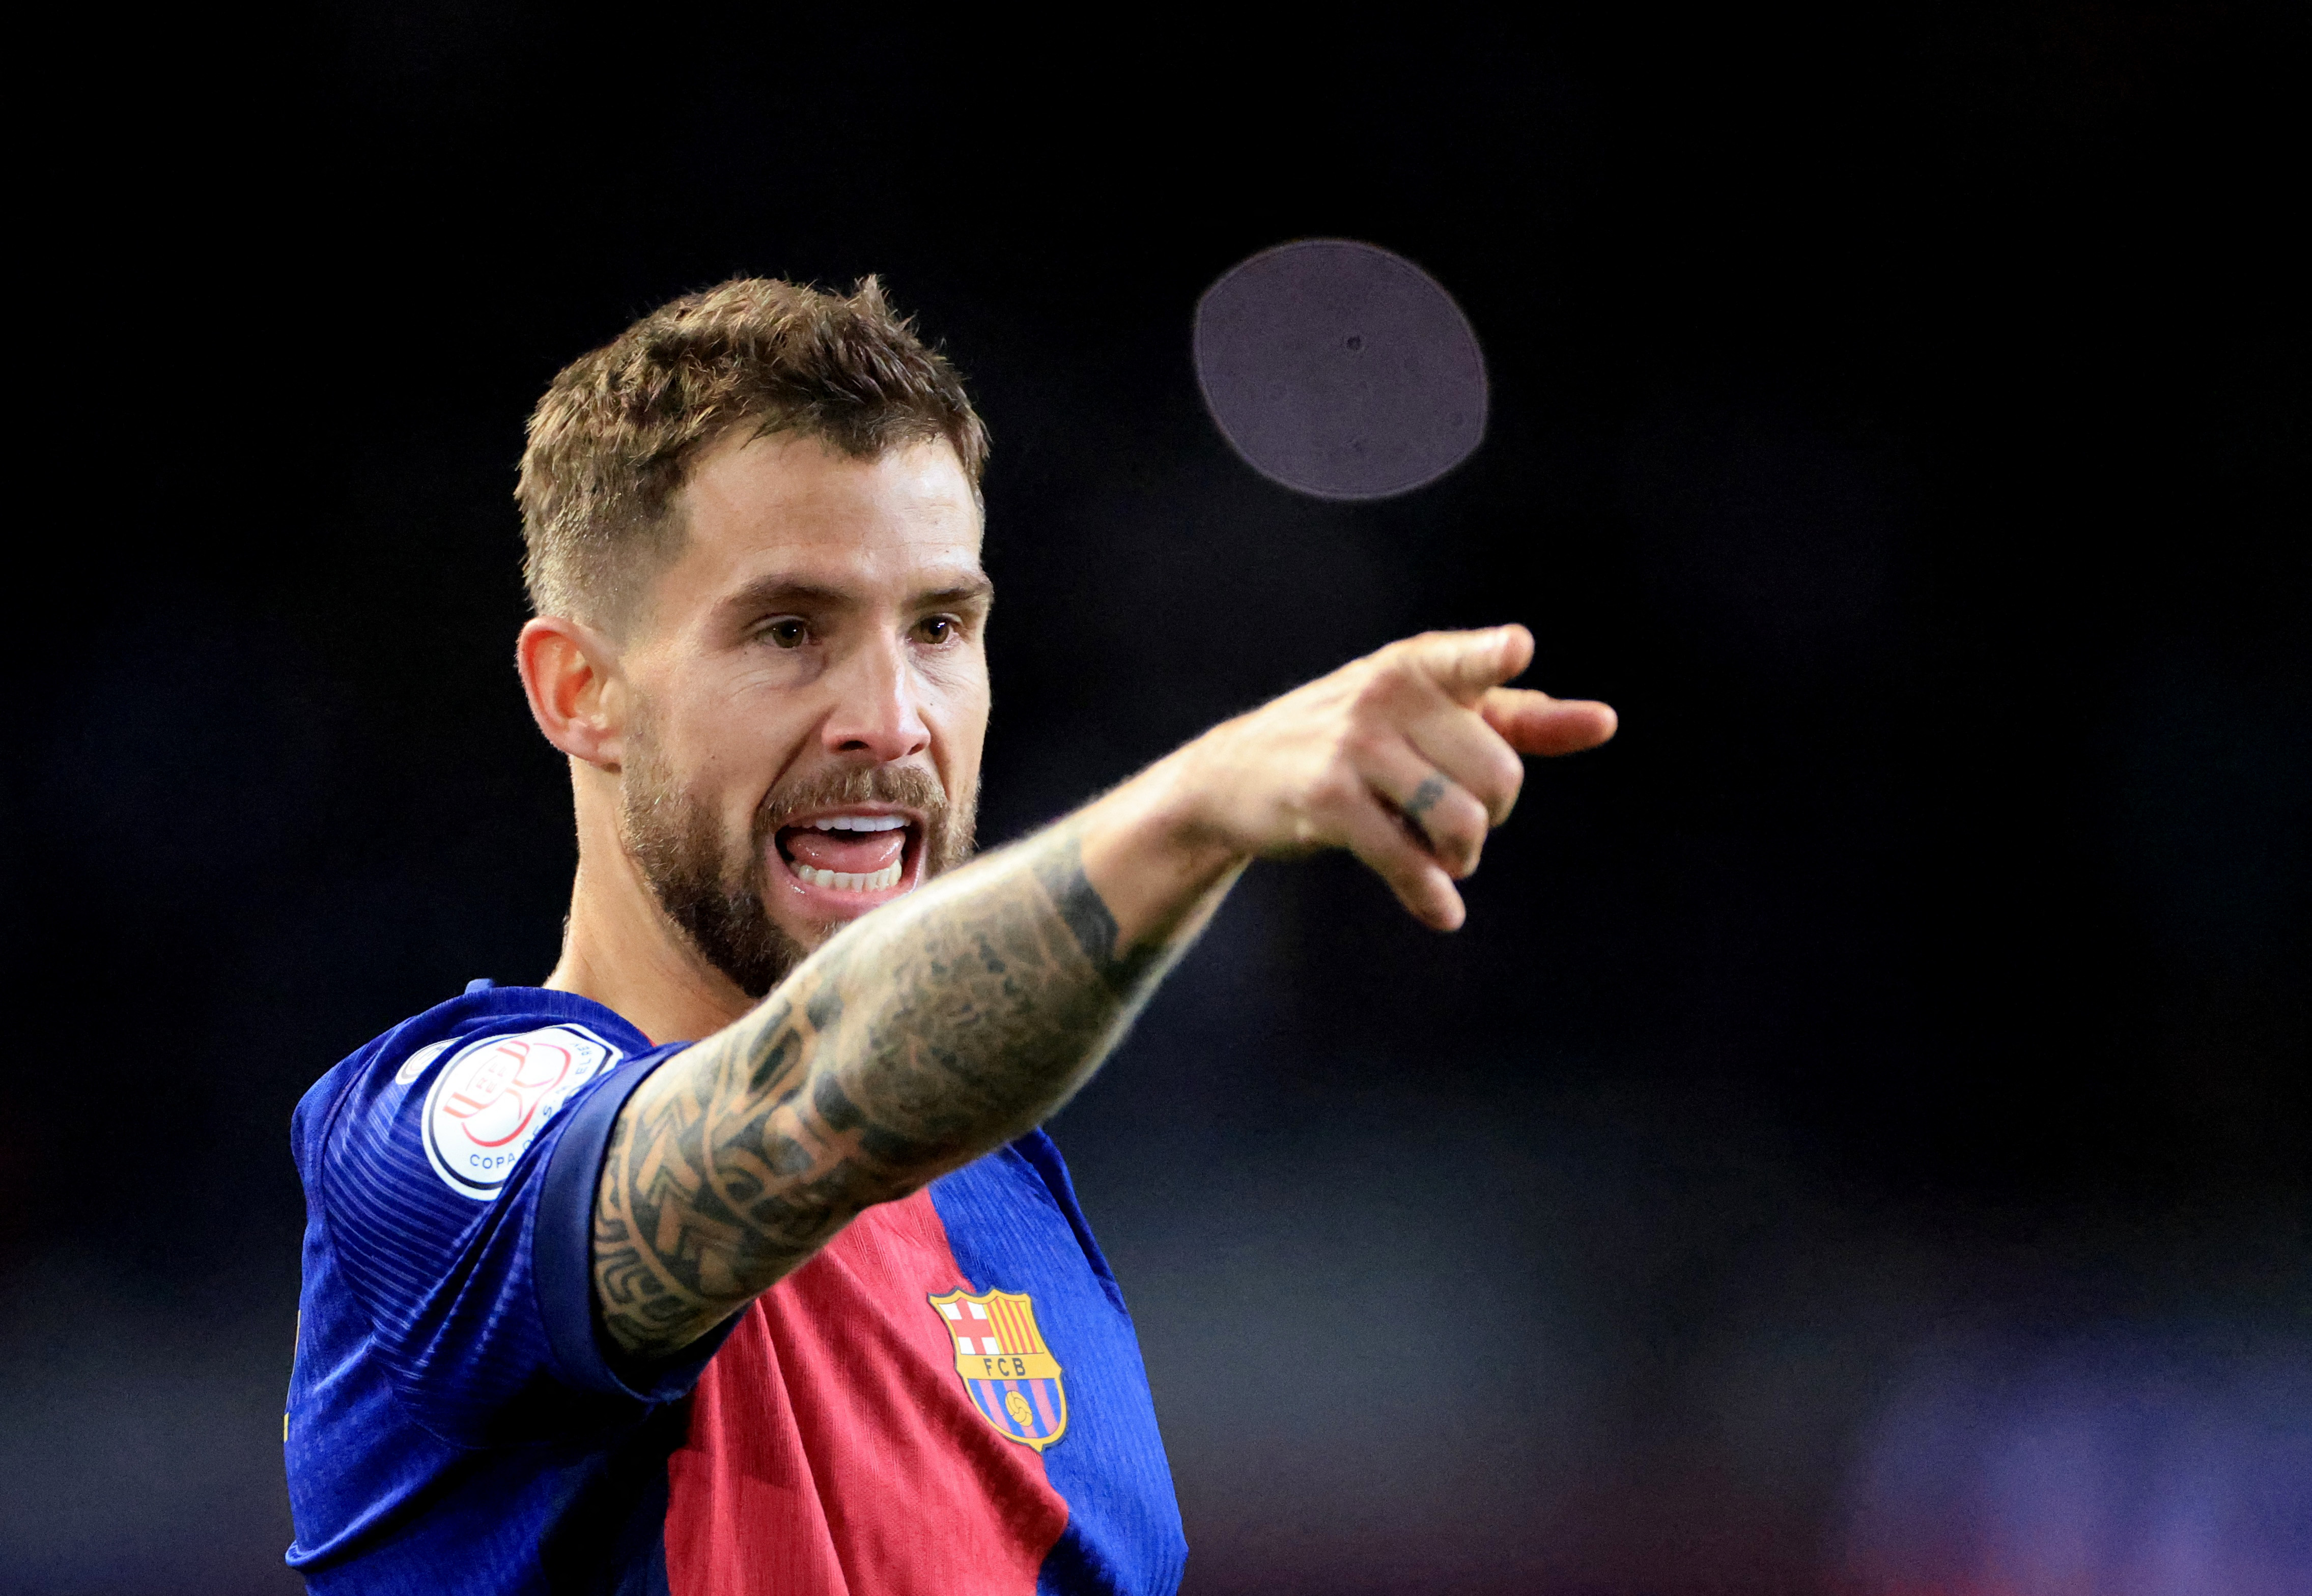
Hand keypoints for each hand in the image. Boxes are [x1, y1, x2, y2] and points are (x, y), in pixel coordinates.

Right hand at [1140, 625, 1615, 930]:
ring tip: (1438, 853)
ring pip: (1459, 820)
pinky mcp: (1329, 800)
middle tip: (1460, 821)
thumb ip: (1515, 717)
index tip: (1516, 649)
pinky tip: (1441, 911)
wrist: (1231, 776)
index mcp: (1418, 666)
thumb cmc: (1352, 741)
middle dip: (1493, 815)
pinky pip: (1408, 859)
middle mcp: (1386, 694)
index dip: (1493, 655)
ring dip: (1461, 856)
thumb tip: (1605, 721)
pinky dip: (1432, 894)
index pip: (1465, 659)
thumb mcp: (1426, 716)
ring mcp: (1354, 746)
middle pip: (1497, 773)